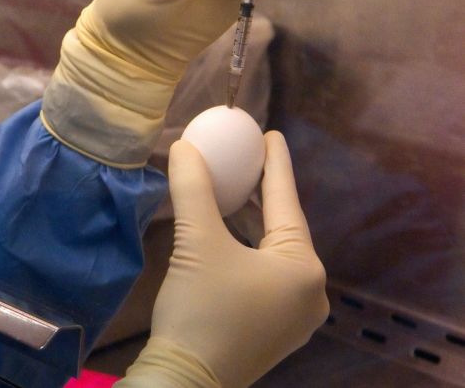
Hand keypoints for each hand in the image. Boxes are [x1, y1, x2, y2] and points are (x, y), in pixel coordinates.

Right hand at [116, 132, 329, 387]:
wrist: (186, 380)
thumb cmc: (201, 310)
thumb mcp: (196, 242)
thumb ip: (193, 189)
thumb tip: (184, 146)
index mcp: (303, 268)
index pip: (286, 202)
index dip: (275, 164)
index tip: (270, 132)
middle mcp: (311, 292)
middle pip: (283, 229)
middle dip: (261, 194)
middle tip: (243, 159)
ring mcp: (295, 317)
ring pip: (273, 254)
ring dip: (252, 224)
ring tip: (233, 192)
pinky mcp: (274, 331)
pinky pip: (266, 277)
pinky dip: (248, 251)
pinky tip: (229, 238)